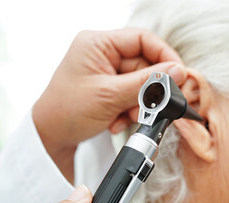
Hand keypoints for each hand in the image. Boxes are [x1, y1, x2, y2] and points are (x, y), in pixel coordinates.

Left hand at [32, 28, 186, 181]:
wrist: (50, 137)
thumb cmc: (67, 111)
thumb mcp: (110, 95)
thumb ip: (146, 83)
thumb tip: (178, 71)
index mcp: (98, 44)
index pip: (142, 39)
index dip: (164, 56)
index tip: (178, 75)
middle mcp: (103, 54)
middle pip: (143, 65)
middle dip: (147, 91)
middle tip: (149, 108)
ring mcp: (107, 72)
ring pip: (140, 84)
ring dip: (138, 105)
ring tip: (126, 118)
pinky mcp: (109, 88)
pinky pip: (132, 95)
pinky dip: (129, 111)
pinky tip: (116, 121)